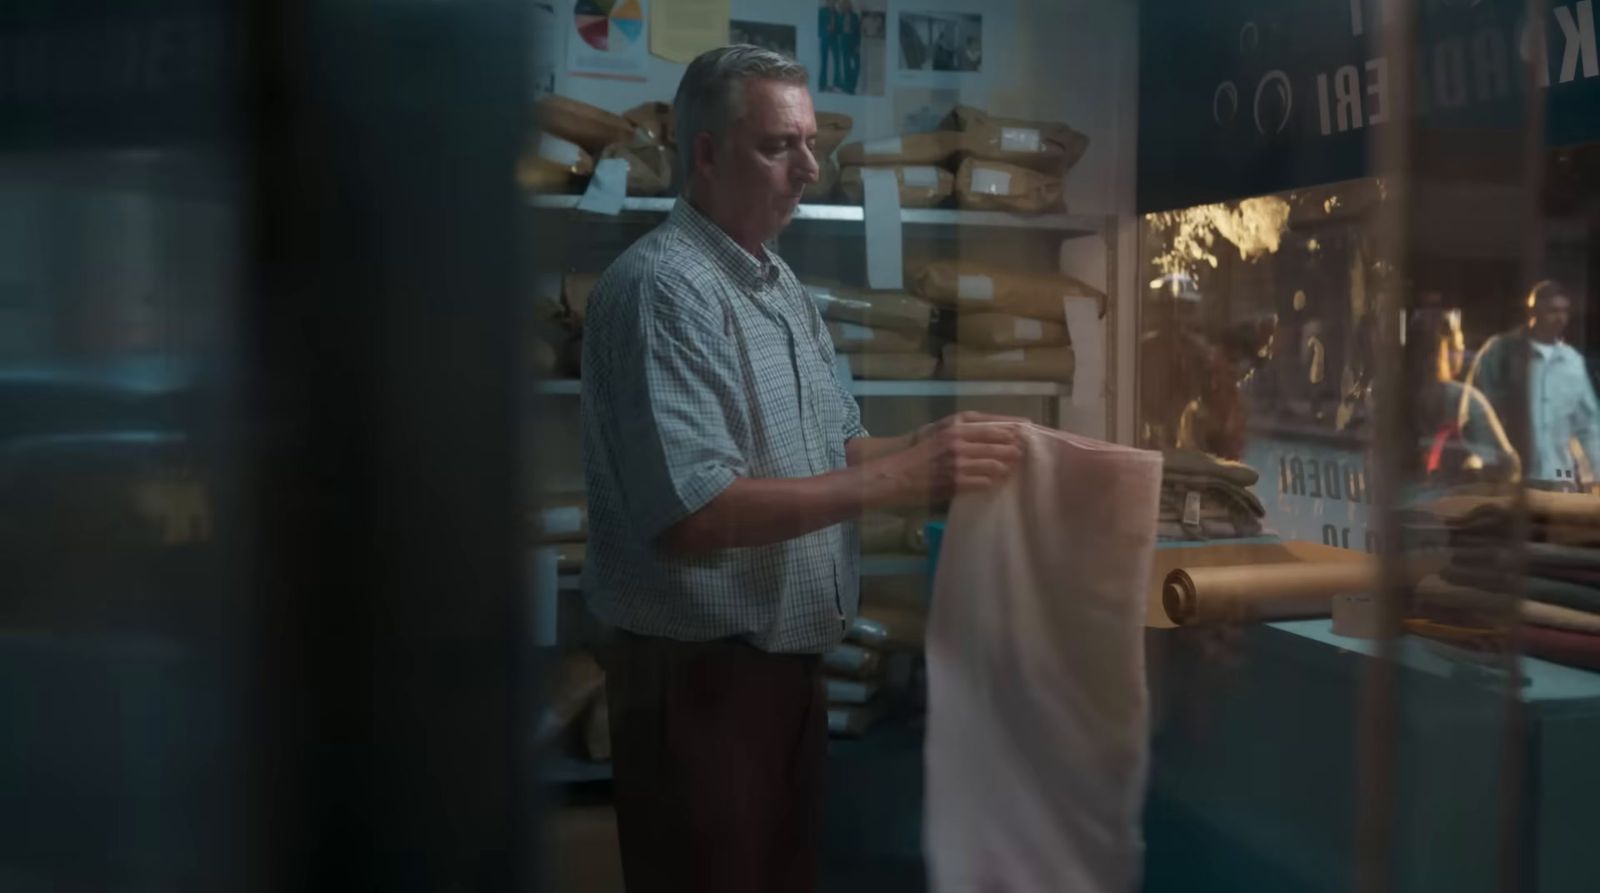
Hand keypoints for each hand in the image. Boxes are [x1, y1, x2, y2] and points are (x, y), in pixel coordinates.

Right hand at [870, 415, 1026, 506]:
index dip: (1012, 426)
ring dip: (1006, 467)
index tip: (1027, 428)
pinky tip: (996, 482)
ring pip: (995, 463)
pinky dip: (992, 481)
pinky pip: (984, 481)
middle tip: (1022, 453)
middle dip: (1014, 449)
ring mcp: (958, 462)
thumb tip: (994, 430)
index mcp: (955, 424)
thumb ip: (963, 428)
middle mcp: (958, 440)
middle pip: (998, 442)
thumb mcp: (939, 430)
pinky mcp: (956, 481)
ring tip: (1011, 468)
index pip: (992, 423)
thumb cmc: (918, 451)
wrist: (897, 474)